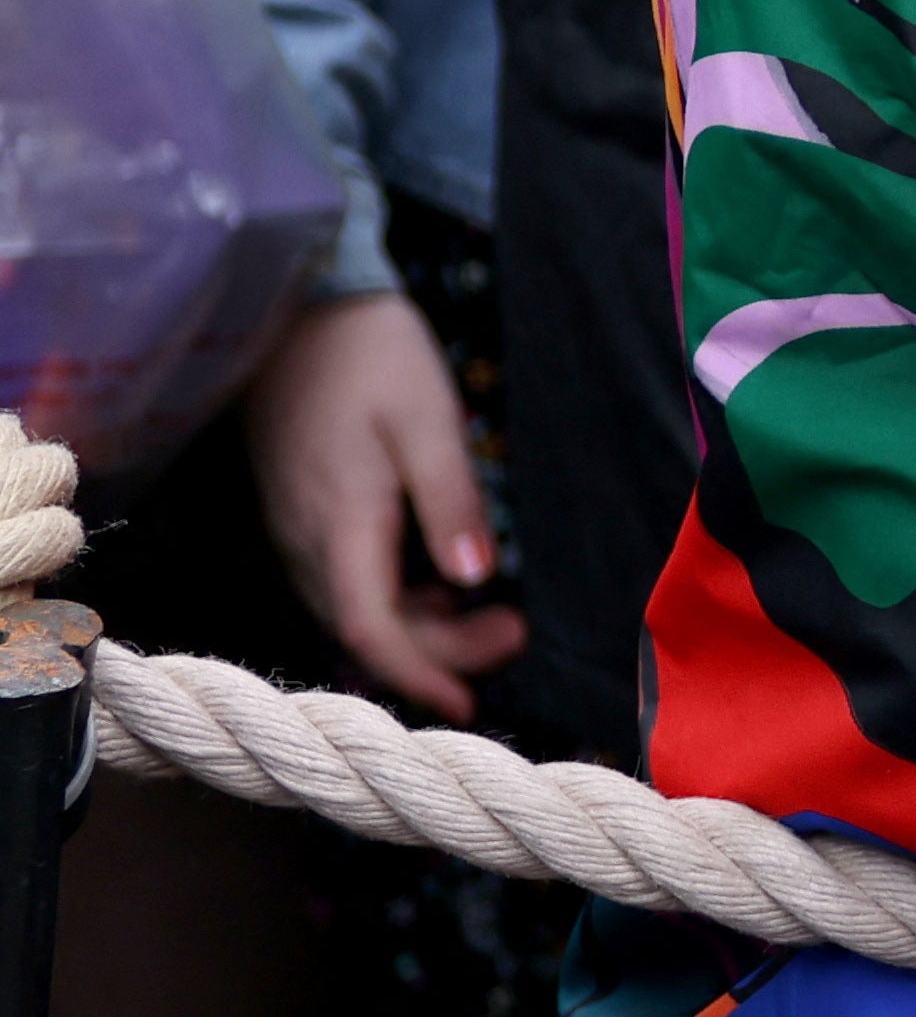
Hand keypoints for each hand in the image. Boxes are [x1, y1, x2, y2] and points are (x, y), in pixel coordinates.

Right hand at [242, 289, 515, 723]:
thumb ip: (450, 500)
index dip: (418, 675)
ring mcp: (296, 529)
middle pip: (364, 628)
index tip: (468, 706)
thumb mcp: (428, 419)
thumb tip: (475, 581)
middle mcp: (306, 539)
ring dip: (420, 628)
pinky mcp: (301, 515)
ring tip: (497, 615)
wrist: (298, 310)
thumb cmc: (371, 357)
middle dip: (440, 651)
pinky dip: (396, 598)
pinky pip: (344, 580)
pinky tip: (443, 583)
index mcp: (338, 522)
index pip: (368, 626)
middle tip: (516, 633)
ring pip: (353, 608)